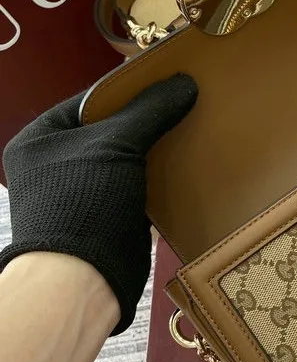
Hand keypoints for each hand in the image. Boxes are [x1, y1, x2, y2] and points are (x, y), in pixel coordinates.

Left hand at [0, 74, 197, 333]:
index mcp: (41, 138)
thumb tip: (185, 82)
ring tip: (191, 132)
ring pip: (127, 158)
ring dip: (157, 149)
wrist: (84, 279)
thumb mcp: (117, 144)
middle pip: (111, 128)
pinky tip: (186, 166)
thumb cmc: (84, 200)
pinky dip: (159, 177)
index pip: (90, 101)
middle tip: (184, 105)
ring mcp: (82, 191)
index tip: (167, 83)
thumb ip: (150, 111)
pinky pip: (137, 184)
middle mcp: (56, 162)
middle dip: (147, 120)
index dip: (129, 91)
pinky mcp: (107, 214)